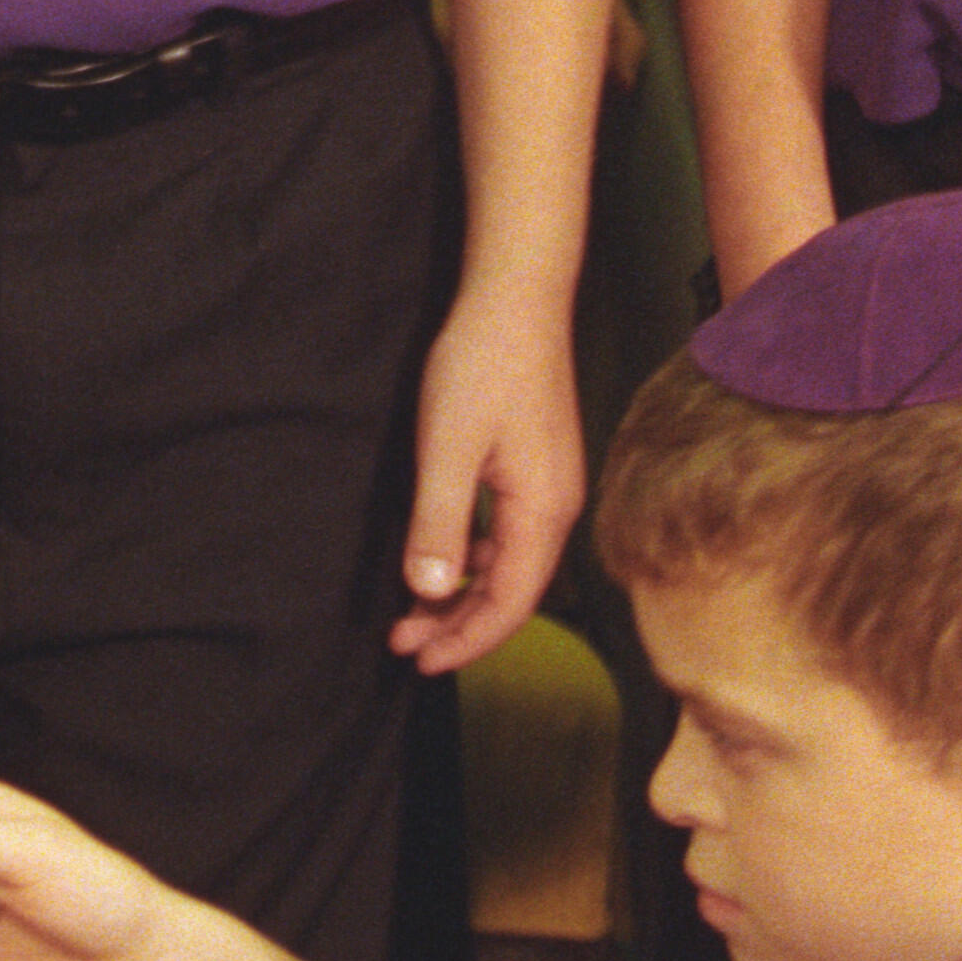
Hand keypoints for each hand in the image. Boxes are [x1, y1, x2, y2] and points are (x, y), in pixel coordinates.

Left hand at [392, 289, 581, 672]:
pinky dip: (473, 556)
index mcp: (543, 512)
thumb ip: (440, 521)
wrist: (516, 299)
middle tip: (404, 643)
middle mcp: (557, 508)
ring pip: (508, 564)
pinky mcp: (536, 467)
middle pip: (512, 592)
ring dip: (463, 592)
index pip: (510, 603)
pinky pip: (508, 534)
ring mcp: (550, 487)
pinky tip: (442, 555)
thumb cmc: (482, 366)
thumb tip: (429, 590)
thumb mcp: (447, 447)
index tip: (420, 661)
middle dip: (459, 624)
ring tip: (414, 610)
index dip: (466, 640)